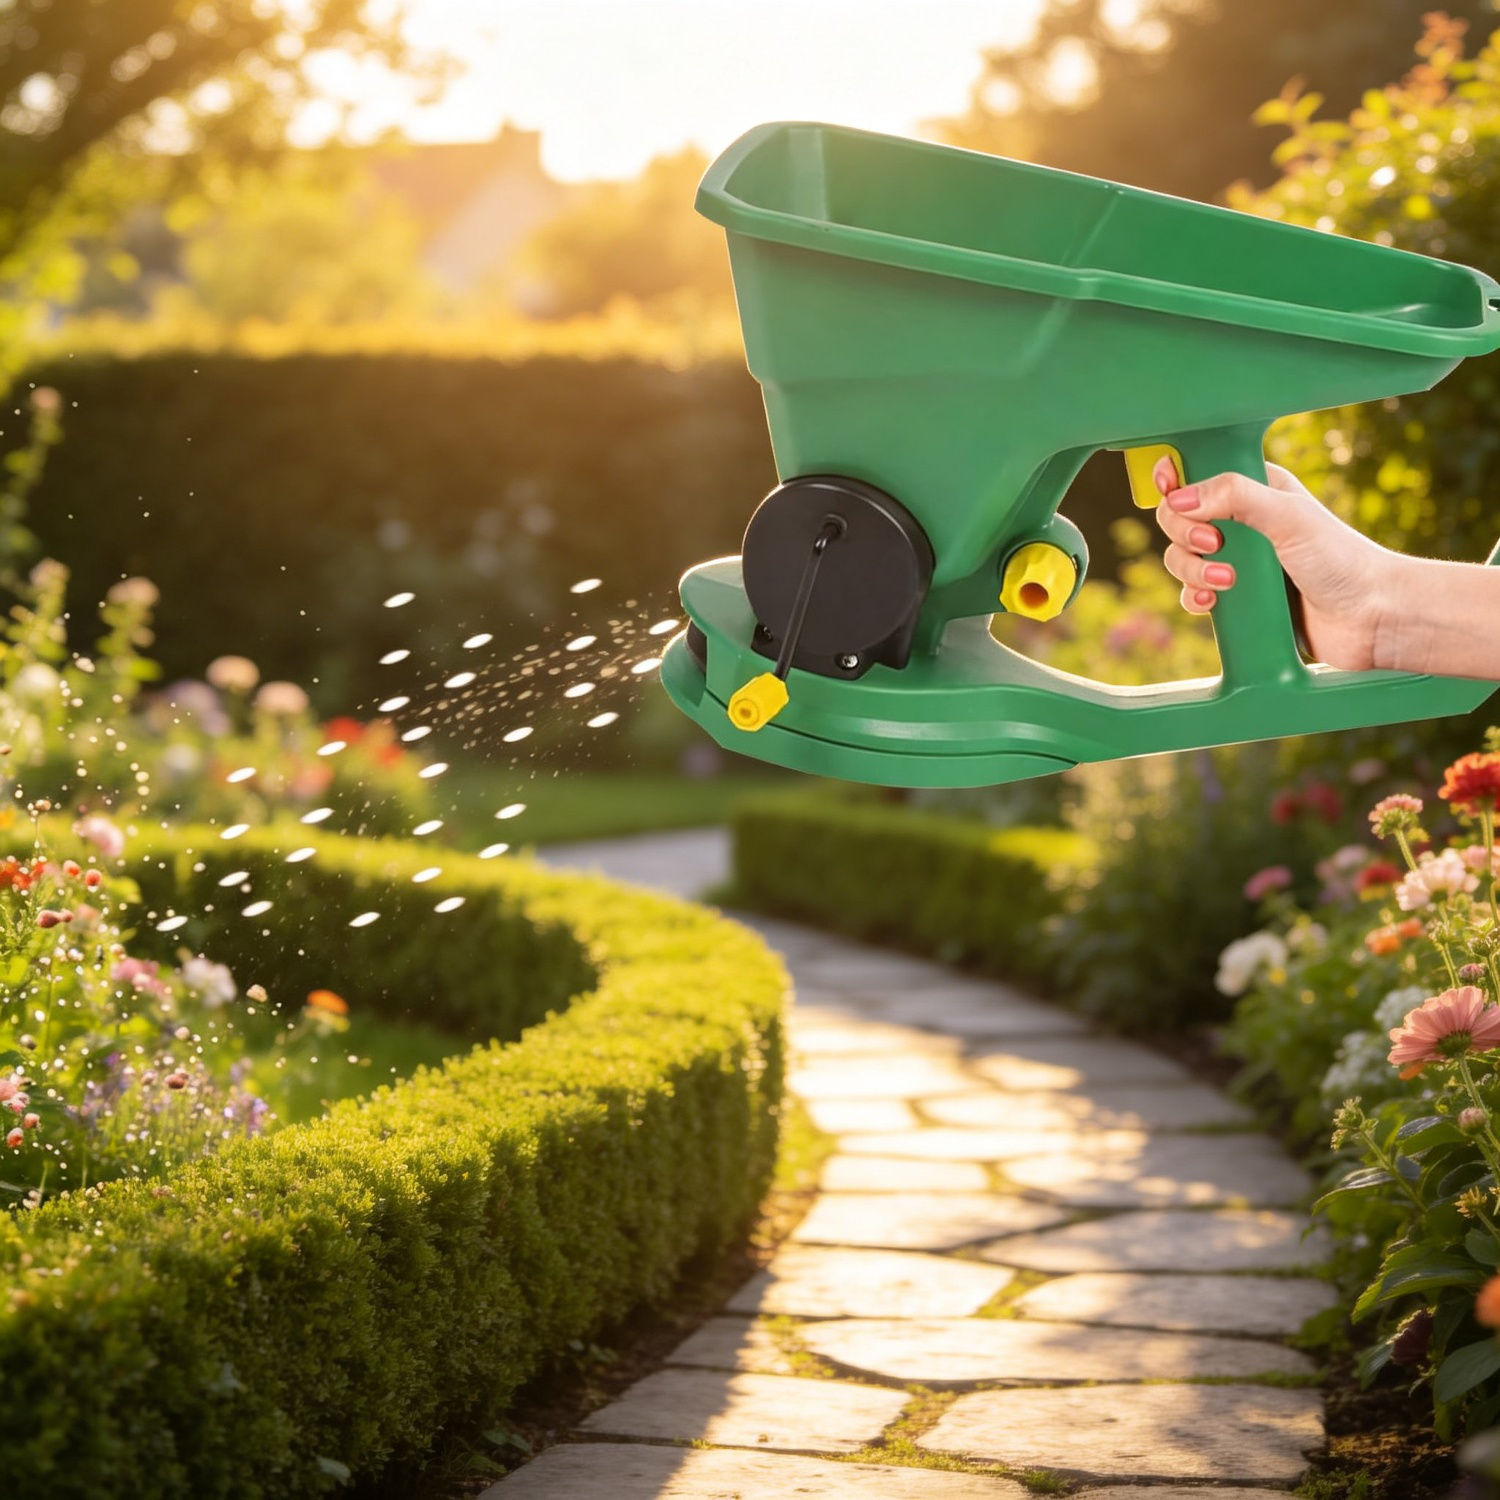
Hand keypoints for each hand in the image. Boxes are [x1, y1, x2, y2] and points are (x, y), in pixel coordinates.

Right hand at [1152, 456, 1394, 671]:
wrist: (1371, 618)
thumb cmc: (1342, 559)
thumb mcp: (1288, 516)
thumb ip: (1234, 497)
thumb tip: (1178, 499)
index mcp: (1256, 490)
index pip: (1200, 474)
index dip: (1176, 479)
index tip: (1167, 486)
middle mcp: (1242, 523)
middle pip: (1179, 518)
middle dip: (1185, 533)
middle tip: (1214, 543)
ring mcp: (1236, 562)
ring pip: (1181, 558)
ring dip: (1192, 570)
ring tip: (1228, 581)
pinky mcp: (1236, 598)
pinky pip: (1192, 594)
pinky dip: (1194, 597)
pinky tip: (1211, 601)